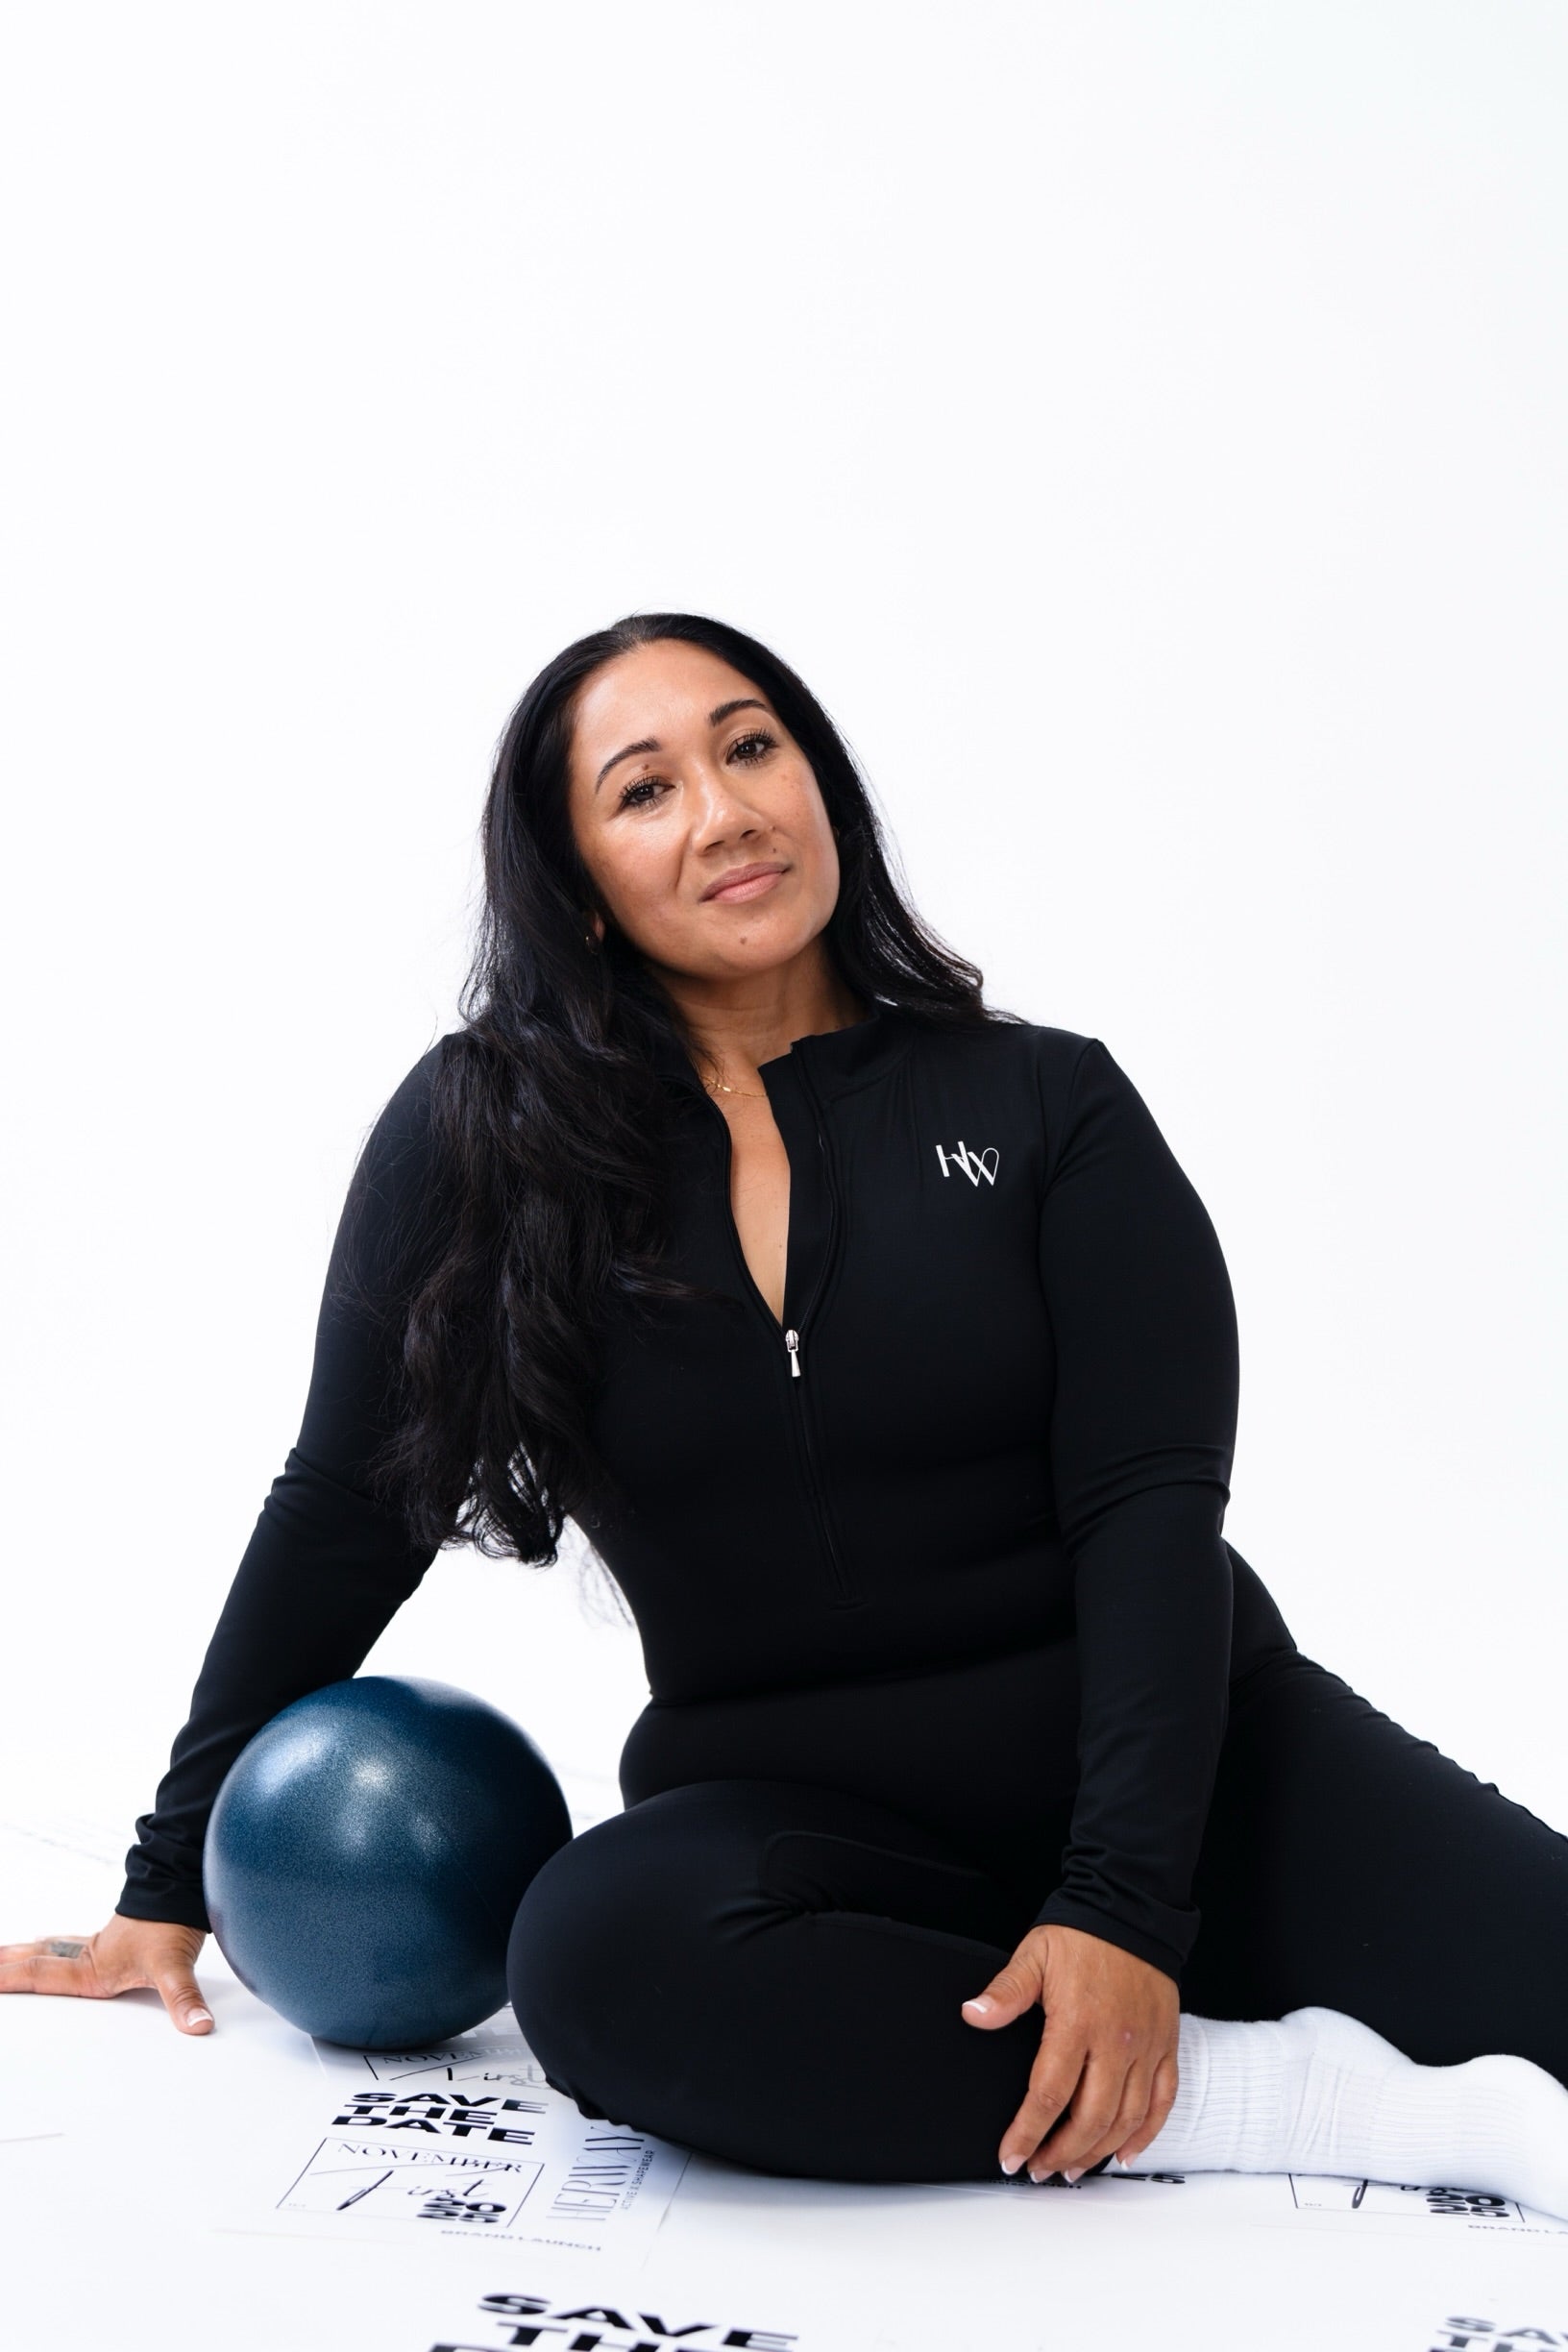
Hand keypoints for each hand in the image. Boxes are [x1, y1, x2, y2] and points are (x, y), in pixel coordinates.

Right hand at [0, 1915, 212, 2033]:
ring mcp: (101, 1945)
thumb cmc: (172, 1921)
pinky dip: (52, 1945)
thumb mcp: (175, 1964)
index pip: (38, 1974)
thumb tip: (197, 2027)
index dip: (6, 1978)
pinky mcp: (115, 1938)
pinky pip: (70, 1943)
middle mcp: (89, 1957)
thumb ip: (184, 1998)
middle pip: (37, 1959)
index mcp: (91, 1969)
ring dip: (25, 1953)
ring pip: (51, 1949)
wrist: (184, 1884)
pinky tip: (55, 1945)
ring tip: (3, 1955)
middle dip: (6, 1964)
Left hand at [960, 1921, 1177, 2179]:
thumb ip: (1006, 1991)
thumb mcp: (1035, 1955)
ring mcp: (1145, 2048)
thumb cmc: (1082, 1935)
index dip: (1027, 2133)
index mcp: (1077, 2023)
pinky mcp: (1166, 2046)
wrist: (1132, 1910)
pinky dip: (1145, 2135)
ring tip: (1072, 2170)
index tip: (1012, 2158)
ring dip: (1097, 2153)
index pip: (1049, 2094)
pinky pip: (1162, 2102)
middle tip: (1039, 2171)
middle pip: (1090, 2119)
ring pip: (1126, 2119)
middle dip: (1061, 2154)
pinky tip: (1124, 2153)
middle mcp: (1116, 2042)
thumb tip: (973, 2013)